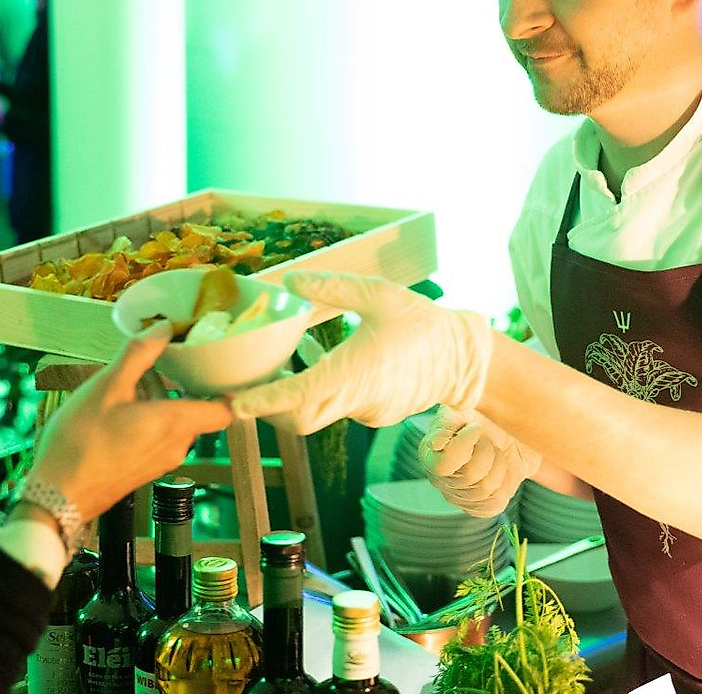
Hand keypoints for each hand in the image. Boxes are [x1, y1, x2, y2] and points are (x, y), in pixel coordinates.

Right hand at [24, 323, 232, 521]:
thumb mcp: (107, 387)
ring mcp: (162, 461)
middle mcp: (177, 445)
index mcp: (176, 424)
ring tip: (134, 385)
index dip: (229, 389)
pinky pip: (161, 438)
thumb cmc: (79, 444)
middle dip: (182, 387)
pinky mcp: (146, 469)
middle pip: (198, 410)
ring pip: (177, 423)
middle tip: (163, 366)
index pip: (227, 409)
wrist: (55, 496)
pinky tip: (121, 410)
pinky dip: (150, 420)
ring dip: (162, 402)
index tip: (221, 369)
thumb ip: (140, 354)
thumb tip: (163, 327)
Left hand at [231, 272, 492, 434]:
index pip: (298, 396)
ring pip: (320, 412)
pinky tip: (327, 360)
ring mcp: (368, 413)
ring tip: (291, 360)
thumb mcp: (379, 294)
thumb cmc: (423, 322)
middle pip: (299, 419)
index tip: (234, 405)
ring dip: (299, 394)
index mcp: (355, 373)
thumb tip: (291, 282)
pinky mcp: (377, 414)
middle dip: (271, 407)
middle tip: (251, 384)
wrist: (466, 358)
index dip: (263, 402)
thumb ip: (333, 288)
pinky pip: (340, 407)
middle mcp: (358, 401)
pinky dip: (325, 391)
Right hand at [420, 405, 539, 517]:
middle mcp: (439, 478)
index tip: (476, 427)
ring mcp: (458, 495)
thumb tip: (436, 443)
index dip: (464, 447)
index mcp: (430, 453)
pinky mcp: (479, 507)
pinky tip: (501, 471)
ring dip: (499, 466)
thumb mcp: (465, 406)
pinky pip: (494, 504)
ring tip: (495, 452)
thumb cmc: (484, 411)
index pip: (442, 465)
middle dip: (487, 452)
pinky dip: (505, 485)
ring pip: (485, 490)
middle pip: (470, 477)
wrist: (514, 427)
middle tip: (488, 439)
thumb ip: (448, 421)